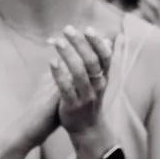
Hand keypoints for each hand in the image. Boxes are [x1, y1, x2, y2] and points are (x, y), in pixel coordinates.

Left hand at [49, 25, 115, 141]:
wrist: (87, 129)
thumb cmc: (90, 99)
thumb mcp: (99, 80)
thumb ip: (101, 60)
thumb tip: (108, 38)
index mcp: (104, 78)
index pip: (105, 57)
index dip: (98, 43)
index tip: (88, 29)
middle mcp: (97, 86)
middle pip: (92, 62)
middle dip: (80, 43)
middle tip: (67, 29)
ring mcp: (85, 96)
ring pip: (79, 73)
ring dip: (68, 55)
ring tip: (58, 41)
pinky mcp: (72, 106)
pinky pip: (65, 88)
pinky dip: (59, 74)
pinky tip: (51, 62)